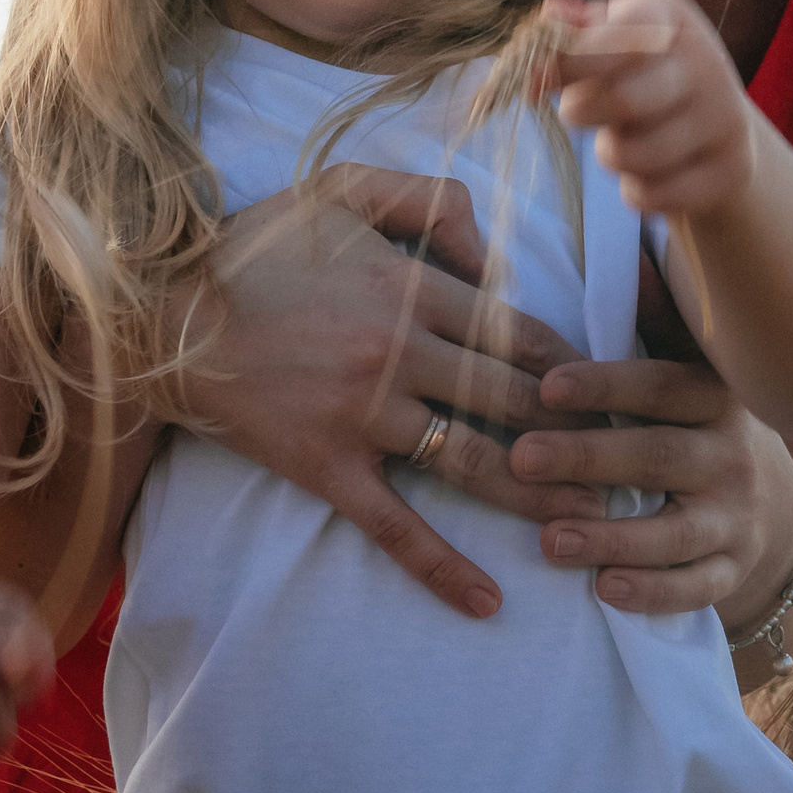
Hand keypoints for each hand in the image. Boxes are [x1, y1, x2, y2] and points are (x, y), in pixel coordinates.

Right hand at [168, 167, 614, 620]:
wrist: (159, 319)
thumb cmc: (251, 249)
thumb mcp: (340, 189)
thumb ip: (428, 200)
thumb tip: (492, 253)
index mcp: (413, 288)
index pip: (522, 333)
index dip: (575, 366)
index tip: (611, 392)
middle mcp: (401, 353)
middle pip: (517, 401)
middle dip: (581, 436)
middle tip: (633, 466)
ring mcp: (366, 415)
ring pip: (476, 462)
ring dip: (542, 498)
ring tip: (597, 526)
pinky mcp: (328, 466)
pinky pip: (396, 526)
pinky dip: (443, 568)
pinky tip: (487, 602)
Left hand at [513, 282, 792, 617]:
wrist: (761, 496)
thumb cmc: (685, 416)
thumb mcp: (679, 360)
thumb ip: (651, 314)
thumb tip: (630, 234)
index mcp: (711, 395)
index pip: (660, 385)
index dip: (606, 385)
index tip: (546, 386)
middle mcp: (731, 453)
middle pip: (659, 456)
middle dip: (589, 459)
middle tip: (520, 460)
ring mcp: (735, 516)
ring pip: (677, 531)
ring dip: (613, 536)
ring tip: (549, 541)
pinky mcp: (731, 570)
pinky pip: (696, 588)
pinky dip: (653, 592)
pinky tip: (604, 590)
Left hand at [539, 0, 757, 219]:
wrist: (716, 122)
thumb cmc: (643, 71)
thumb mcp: (612, 37)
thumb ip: (574, 30)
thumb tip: (549, 20)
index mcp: (668, 16)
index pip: (615, 37)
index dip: (566, 62)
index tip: (534, 80)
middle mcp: (705, 58)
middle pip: (624, 100)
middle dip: (581, 112)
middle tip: (573, 112)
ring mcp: (725, 114)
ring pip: (635, 154)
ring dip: (609, 153)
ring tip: (618, 140)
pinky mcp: (732, 166)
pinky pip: (656, 194)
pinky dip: (635, 190)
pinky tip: (645, 172)